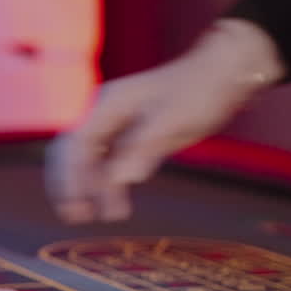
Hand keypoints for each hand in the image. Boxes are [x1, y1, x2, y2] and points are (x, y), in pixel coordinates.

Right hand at [46, 20, 282, 223]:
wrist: (222, 73)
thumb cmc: (198, 90)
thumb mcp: (174, 119)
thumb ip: (143, 147)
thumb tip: (121, 179)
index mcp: (107, 105)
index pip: (74, 144)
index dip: (70, 176)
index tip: (77, 204)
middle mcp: (104, 114)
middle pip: (70, 152)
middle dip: (69, 184)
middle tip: (76, 216)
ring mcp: (115, 126)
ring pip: (87, 162)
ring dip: (88, 189)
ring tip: (97, 217)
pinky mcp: (130, 137)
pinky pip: (107, 164)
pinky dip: (106, 185)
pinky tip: (116, 205)